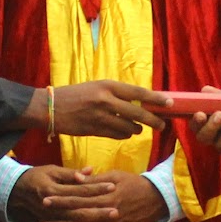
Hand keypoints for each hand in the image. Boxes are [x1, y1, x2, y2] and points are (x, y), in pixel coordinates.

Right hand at [7, 165, 115, 221]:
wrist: (11, 194)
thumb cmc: (34, 178)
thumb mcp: (50, 171)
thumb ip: (70, 173)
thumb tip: (89, 171)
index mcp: (52, 190)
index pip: (78, 190)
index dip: (95, 188)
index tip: (112, 186)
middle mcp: (50, 208)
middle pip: (77, 212)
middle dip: (98, 213)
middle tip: (117, 212)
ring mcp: (48, 221)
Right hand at [21, 80, 173, 138]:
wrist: (50, 107)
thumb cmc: (76, 95)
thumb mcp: (97, 87)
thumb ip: (117, 94)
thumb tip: (141, 101)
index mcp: (108, 85)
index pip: (138, 93)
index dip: (156, 99)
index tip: (170, 103)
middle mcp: (105, 100)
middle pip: (138, 113)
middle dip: (153, 121)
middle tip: (162, 125)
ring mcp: (99, 117)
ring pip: (128, 128)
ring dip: (136, 130)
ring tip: (137, 129)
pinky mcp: (93, 130)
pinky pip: (116, 135)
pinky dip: (123, 135)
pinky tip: (124, 134)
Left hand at [36, 170, 167, 221]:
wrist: (156, 200)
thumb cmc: (134, 183)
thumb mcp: (115, 176)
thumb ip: (95, 181)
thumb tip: (76, 178)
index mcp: (107, 196)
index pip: (79, 199)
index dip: (61, 200)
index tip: (45, 199)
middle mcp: (107, 214)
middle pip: (77, 218)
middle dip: (57, 220)